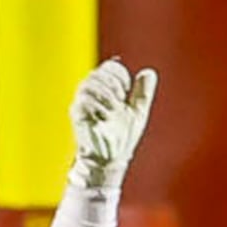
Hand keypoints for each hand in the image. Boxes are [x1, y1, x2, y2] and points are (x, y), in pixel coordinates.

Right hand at [65, 59, 156, 189]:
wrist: (111, 159)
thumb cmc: (123, 137)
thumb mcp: (138, 112)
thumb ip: (143, 93)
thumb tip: (149, 72)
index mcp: (106, 90)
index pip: (109, 67)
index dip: (120, 74)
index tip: (127, 90)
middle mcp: (92, 93)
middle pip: (98, 72)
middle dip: (113, 83)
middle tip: (121, 99)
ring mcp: (83, 103)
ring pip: (89, 83)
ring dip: (106, 94)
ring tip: (114, 109)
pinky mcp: (77, 115)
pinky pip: (83, 100)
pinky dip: (97, 105)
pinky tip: (106, 116)